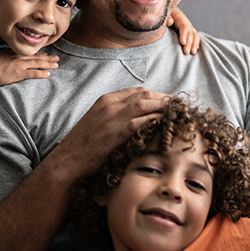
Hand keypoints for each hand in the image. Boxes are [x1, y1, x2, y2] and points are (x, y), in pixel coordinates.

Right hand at [0, 50, 58, 103]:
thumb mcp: (0, 56)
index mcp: (14, 51)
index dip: (40, 53)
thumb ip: (8, 55)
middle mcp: (18, 56)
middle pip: (37, 56)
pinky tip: (48, 74)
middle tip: (57, 58)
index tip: (47, 54)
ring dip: (48, 64)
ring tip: (56, 65)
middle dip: (48, 57)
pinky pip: (33, 73)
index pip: (30, 52)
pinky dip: (41, 73)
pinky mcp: (19, 73)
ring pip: (38, 63)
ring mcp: (19, 64)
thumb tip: (11, 59)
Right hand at [52, 87, 170, 180]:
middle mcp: (109, 104)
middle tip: (180, 107)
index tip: (169, 102)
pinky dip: (155, 120)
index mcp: (106, 100)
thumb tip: (138, 116)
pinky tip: (166, 124)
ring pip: (145, 104)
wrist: (68, 160)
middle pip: (144, 94)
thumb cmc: (85, 145)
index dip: (156, 95)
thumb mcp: (98, 122)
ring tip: (178, 114)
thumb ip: (116, 115)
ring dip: (163, 107)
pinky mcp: (115, 133)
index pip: (138, 90)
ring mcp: (112, 117)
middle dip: (165, 99)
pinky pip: (140, 121)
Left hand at [167, 7, 200, 54]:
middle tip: (186, 52)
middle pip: (190, 33)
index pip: (184, 26)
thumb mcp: (164, 14)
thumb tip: (170, 22)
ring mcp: (188, 27)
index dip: (184, 35)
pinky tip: (195, 49)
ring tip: (193, 53)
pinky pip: (194, 37)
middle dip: (189, 43)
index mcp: (179, 17)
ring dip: (194, 44)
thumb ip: (166, 18)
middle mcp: (186, 22)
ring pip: (194, 35)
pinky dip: (196, 43)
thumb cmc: (163, 14)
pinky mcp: (188, 31)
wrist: (166, 12)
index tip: (182, 43)